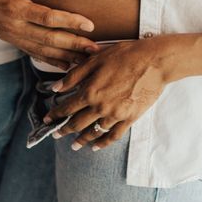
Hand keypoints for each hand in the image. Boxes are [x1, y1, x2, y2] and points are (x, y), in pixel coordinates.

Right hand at [0, 0, 98, 68]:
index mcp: (13, 8)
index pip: (48, 18)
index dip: (70, 22)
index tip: (90, 25)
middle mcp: (13, 26)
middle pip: (49, 40)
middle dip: (74, 45)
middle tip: (96, 50)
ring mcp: (11, 35)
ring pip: (42, 51)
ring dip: (66, 57)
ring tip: (87, 62)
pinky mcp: (10, 38)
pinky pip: (32, 53)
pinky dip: (50, 60)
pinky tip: (65, 65)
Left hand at [45, 38, 169, 148]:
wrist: (154, 62)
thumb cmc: (125, 55)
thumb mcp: (96, 59)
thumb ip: (75, 75)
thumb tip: (56, 88)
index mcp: (90, 91)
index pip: (67, 107)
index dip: (55, 114)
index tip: (48, 119)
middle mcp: (100, 106)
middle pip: (77, 123)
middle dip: (64, 130)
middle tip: (56, 135)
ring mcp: (115, 115)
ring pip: (94, 132)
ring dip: (81, 140)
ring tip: (74, 145)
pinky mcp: (130, 118)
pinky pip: (113, 135)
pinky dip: (103, 143)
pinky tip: (96, 146)